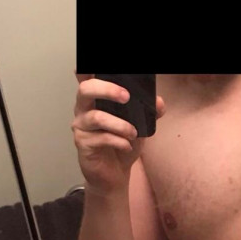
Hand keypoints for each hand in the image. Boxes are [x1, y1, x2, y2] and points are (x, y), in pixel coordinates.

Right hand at [72, 73, 165, 196]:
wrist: (115, 174)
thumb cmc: (123, 143)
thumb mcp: (140, 125)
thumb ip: (149, 111)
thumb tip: (159, 102)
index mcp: (95, 99)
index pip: (86, 79)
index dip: (85, 69)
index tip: (88, 64)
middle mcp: (84, 109)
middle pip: (85, 90)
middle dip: (107, 90)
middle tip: (126, 97)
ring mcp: (81, 127)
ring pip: (96, 117)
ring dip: (120, 124)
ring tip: (133, 133)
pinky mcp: (83, 144)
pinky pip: (101, 138)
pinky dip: (118, 141)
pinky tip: (127, 146)